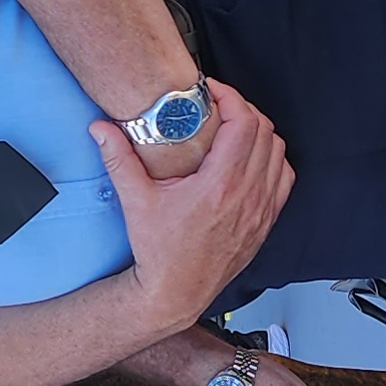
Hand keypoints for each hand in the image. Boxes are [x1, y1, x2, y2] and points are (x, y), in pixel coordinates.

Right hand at [96, 82, 287, 323]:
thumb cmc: (158, 251)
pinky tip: (252, 159)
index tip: (212, 93)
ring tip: (235, 129)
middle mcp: (247, 196)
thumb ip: (118, 159)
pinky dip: (273, 161)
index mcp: (219, 186)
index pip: (244, 123)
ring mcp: (260, 210)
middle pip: (264, 131)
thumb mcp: (135, 201)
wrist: (175, 292)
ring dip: (260, 133)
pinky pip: (284, 178)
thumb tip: (101, 129)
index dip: (231, 97)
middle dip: (243, 109)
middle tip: (220, 107)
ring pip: (278, 152)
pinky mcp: (265, 222)